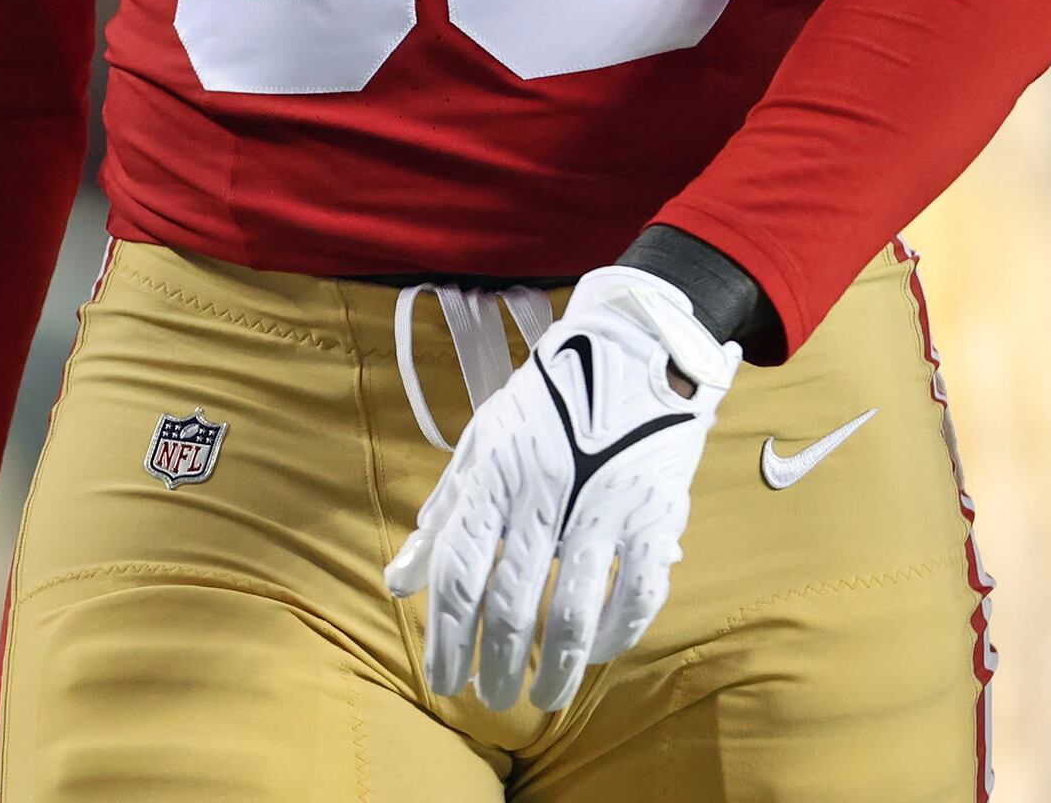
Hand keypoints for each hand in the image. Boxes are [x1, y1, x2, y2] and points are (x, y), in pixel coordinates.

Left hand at [384, 266, 737, 712]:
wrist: (634, 349)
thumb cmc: (548, 402)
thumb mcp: (485, 441)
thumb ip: (445, 511)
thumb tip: (397, 578)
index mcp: (494, 473)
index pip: (458, 573)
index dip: (445, 637)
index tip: (442, 680)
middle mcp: (543, 492)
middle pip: (511, 603)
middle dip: (496, 665)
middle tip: (490, 700)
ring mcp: (602, 505)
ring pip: (573, 613)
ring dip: (557, 669)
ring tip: (545, 700)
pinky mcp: (653, 513)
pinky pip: (635, 593)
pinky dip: (617, 633)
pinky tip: (600, 652)